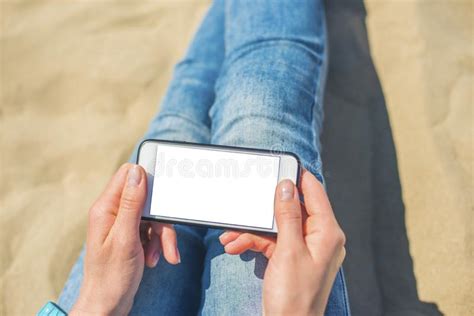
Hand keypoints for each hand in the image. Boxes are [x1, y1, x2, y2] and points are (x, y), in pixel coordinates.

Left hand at [70, 164, 179, 314]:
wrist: (108, 305)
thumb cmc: (112, 276)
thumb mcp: (125, 238)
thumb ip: (131, 203)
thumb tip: (137, 172)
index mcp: (106, 208)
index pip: (128, 175)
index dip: (148, 181)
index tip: (162, 198)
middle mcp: (113, 212)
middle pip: (146, 199)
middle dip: (161, 221)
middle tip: (167, 243)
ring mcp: (122, 224)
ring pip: (152, 216)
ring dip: (161, 236)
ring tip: (160, 257)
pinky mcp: (130, 235)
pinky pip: (151, 230)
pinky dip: (157, 244)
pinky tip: (154, 259)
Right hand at [219, 170, 345, 314]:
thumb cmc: (293, 296)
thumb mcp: (288, 251)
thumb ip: (288, 215)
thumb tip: (287, 187)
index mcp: (327, 233)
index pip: (315, 193)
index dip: (298, 178)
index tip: (281, 166)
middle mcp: (320, 238)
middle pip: (292, 211)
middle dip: (264, 212)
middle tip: (247, 208)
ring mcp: (306, 249)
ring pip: (278, 227)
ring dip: (253, 231)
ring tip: (231, 237)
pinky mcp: (293, 258)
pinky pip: (274, 242)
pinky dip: (255, 243)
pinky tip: (236, 246)